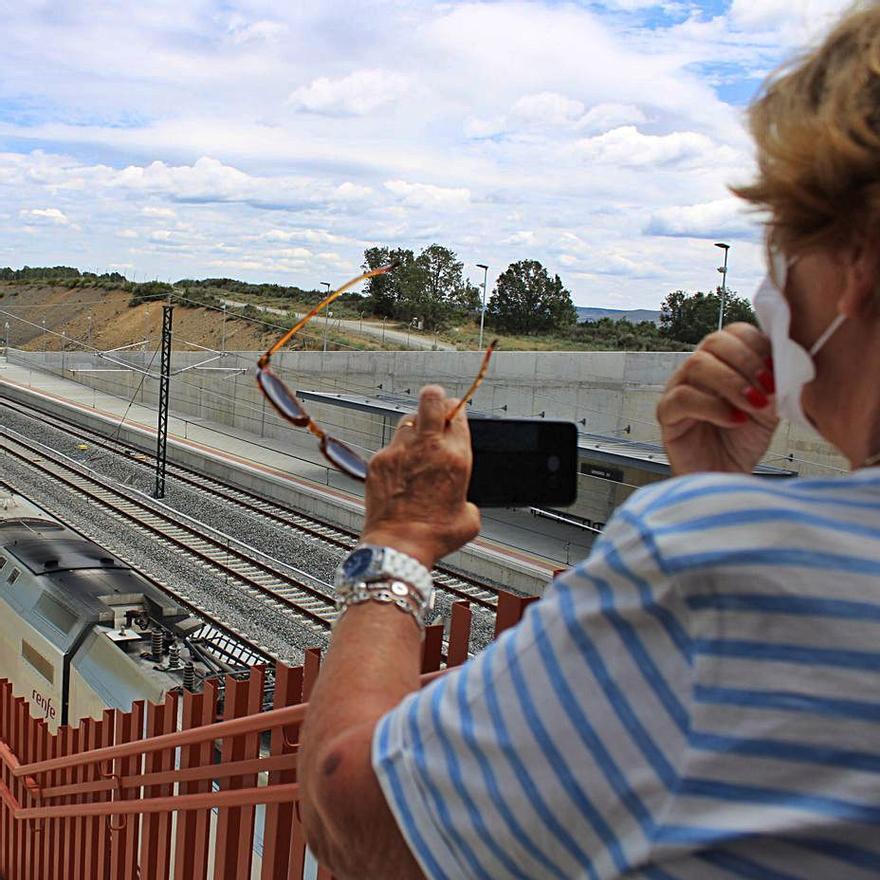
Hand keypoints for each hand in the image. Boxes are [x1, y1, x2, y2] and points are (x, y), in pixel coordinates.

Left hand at [361, 385, 480, 568]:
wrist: (399, 545)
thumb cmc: (433, 535)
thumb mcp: (469, 518)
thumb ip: (468, 499)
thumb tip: (462, 500)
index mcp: (456, 457)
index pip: (458, 413)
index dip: (456, 410)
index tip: (454, 414)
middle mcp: (429, 447)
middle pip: (432, 398)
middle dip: (435, 397)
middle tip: (435, 404)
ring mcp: (401, 451)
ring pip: (407, 419)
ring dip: (414, 428)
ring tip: (416, 448)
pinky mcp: (379, 460)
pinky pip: (389, 446)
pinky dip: (395, 454)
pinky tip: (399, 473)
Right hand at [657, 323, 777, 475]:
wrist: (726, 480)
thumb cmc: (742, 444)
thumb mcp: (770, 409)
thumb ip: (776, 384)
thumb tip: (787, 364)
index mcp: (723, 363)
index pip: (734, 332)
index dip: (758, 345)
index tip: (778, 369)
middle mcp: (698, 372)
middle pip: (713, 342)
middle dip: (747, 362)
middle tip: (768, 387)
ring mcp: (678, 390)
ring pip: (696, 365)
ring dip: (731, 383)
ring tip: (753, 406)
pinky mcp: (667, 415)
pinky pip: (682, 398)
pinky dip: (713, 407)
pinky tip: (735, 421)